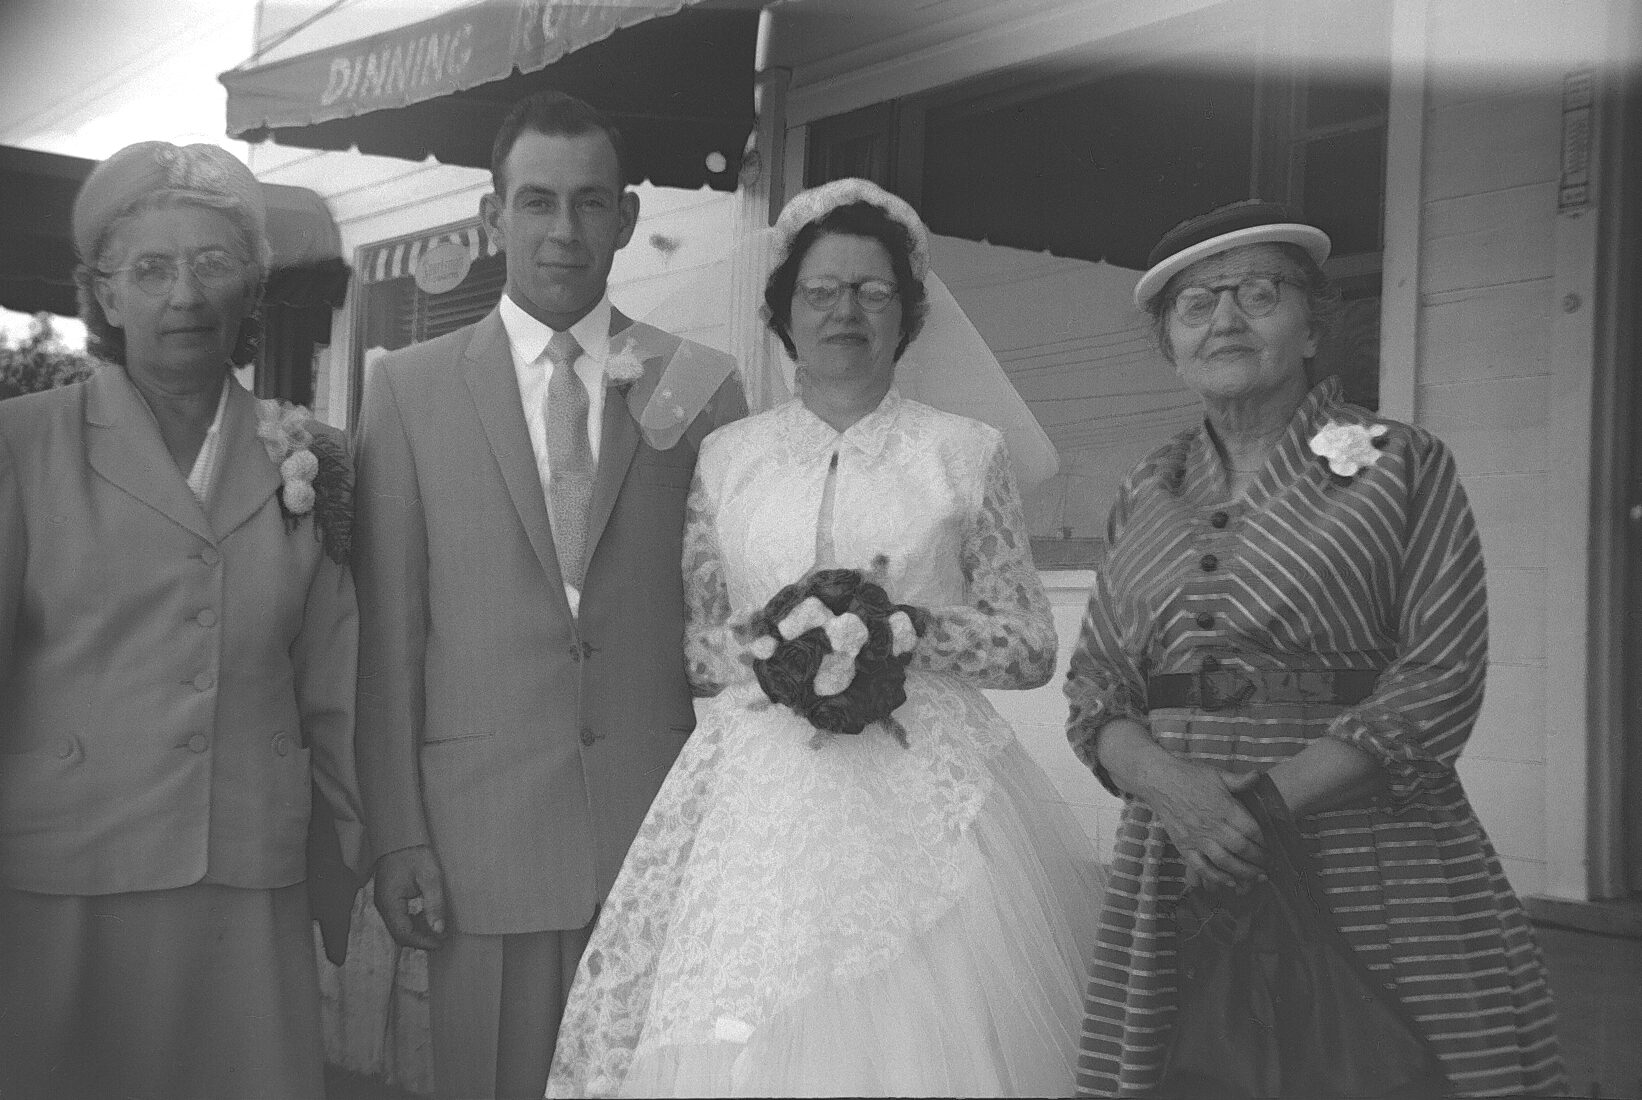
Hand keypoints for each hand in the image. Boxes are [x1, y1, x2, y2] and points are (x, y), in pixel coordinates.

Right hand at [373, 844, 447, 949]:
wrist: (401, 835)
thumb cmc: (415, 853)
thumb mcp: (430, 877)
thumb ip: (435, 904)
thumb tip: (439, 930)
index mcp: (389, 903)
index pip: (404, 933)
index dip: (423, 942)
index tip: (441, 943)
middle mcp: (383, 905)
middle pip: (400, 933)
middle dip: (421, 939)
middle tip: (443, 938)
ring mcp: (384, 902)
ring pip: (400, 926)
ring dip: (418, 930)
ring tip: (438, 927)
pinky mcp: (389, 897)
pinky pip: (400, 917)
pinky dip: (414, 921)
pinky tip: (428, 915)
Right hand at [1140, 762, 1268, 892]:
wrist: (1159, 780)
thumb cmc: (1189, 775)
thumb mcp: (1217, 774)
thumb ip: (1239, 780)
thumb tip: (1258, 776)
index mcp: (1224, 807)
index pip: (1251, 829)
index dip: (1263, 841)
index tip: (1269, 847)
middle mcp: (1212, 825)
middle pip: (1241, 848)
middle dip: (1258, 860)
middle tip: (1267, 866)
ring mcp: (1197, 837)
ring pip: (1224, 861)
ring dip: (1243, 872)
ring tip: (1256, 878)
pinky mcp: (1184, 846)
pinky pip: (1201, 867)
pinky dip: (1216, 877)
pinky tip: (1229, 882)